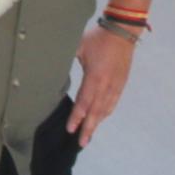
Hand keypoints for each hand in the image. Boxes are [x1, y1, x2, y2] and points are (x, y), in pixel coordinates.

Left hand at [69, 24, 141, 141]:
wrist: (123, 31)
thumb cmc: (99, 37)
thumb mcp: (78, 46)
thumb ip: (66, 59)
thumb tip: (51, 68)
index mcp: (95, 77)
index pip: (84, 102)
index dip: (77, 117)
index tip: (71, 129)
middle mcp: (106, 85)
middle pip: (96, 111)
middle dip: (88, 128)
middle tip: (81, 143)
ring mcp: (116, 85)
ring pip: (105, 109)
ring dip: (97, 123)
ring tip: (89, 134)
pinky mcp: (121, 83)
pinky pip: (113, 102)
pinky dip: (106, 112)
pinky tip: (101, 118)